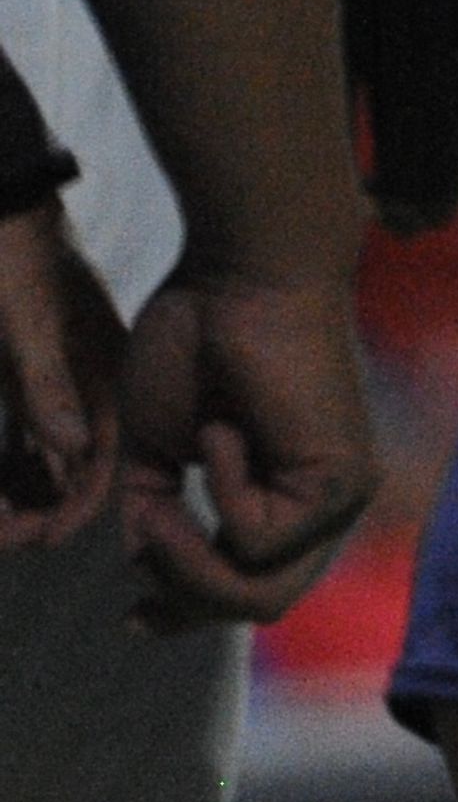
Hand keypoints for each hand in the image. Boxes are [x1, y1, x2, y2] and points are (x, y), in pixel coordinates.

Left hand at [0, 201, 122, 548]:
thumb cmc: (13, 260)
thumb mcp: (27, 321)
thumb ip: (46, 386)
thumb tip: (70, 455)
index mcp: (103, 373)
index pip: (100, 459)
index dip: (73, 507)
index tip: (37, 541)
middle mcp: (86, 383)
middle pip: (73, 465)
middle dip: (40, 508)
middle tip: (2, 535)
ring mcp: (54, 378)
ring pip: (45, 455)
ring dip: (21, 492)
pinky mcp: (23, 373)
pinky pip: (22, 434)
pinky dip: (8, 464)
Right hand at [117, 268, 376, 627]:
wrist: (240, 277)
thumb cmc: (197, 342)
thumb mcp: (159, 449)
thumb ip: (159, 512)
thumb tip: (150, 563)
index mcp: (289, 495)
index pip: (251, 588)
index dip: (186, 613)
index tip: (130, 619)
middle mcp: (326, 502)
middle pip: (262, 605)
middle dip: (185, 603)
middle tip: (137, 585)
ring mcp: (341, 495)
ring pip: (265, 594)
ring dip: (188, 567)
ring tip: (158, 513)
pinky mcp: (342, 482)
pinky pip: (262, 542)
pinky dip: (220, 497)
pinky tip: (220, 434)